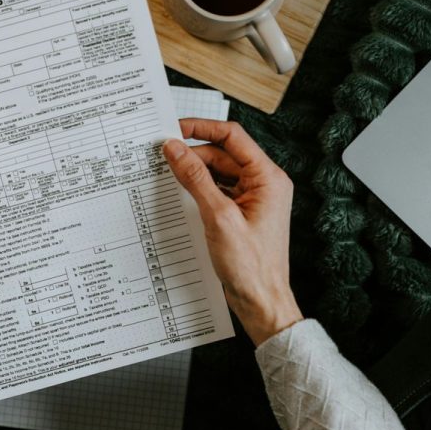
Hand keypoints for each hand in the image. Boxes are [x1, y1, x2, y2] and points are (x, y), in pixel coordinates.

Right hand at [163, 119, 302, 345]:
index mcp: (268, 178)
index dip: (202, 128)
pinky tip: (180, 195)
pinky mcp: (241, 215)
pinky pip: (217, 192)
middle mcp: (263, 185)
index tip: (175, 128)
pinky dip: (199, 191)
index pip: (233, 137)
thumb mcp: (218, 216)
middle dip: (193, 154)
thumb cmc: (251, 266)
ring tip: (167, 175)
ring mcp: (252, 200)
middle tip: (162, 156)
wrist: (261, 301)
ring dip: (194, 173)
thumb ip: (195, 178)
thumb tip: (175, 150)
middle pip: (222, 154)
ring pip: (218, 173)